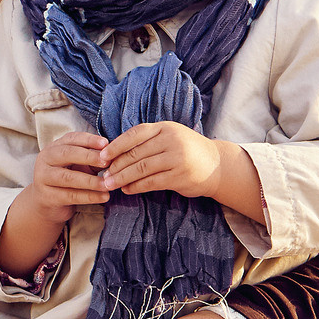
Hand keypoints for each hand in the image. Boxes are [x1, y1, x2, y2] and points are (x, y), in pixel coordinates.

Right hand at [26, 131, 110, 221]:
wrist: (45, 203)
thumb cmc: (67, 180)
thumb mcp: (78, 165)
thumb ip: (92, 159)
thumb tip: (113, 156)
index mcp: (54, 148)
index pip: (71, 139)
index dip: (89, 140)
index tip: (106, 143)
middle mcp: (45, 160)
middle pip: (66, 154)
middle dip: (88, 157)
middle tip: (106, 162)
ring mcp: (43, 178)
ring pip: (68, 177)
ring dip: (90, 181)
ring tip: (107, 184)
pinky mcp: (47, 197)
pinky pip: (70, 196)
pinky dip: (89, 197)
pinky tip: (103, 197)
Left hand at [100, 121, 226, 198]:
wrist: (216, 165)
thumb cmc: (185, 151)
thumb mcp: (169, 137)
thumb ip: (147, 141)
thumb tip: (113, 152)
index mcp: (165, 128)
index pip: (135, 134)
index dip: (116, 146)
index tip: (101, 156)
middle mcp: (171, 140)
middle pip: (136, 154)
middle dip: (116, 166)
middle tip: (102, 175)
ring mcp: (177, 158)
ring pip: (141, 169)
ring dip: (122, 178)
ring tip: (110, 184)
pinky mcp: (180, 176)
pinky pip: (152, 182)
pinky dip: (136, 187)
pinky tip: (127, 190)